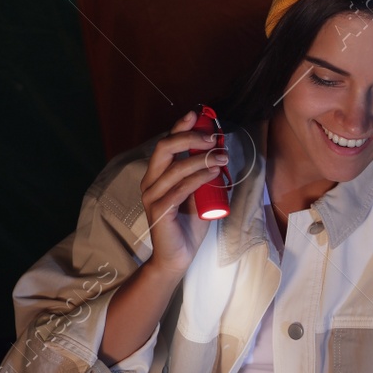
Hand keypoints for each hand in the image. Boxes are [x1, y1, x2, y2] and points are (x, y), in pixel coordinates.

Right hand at [140, 109, 227, 276]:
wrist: (177, 257)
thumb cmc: (187, 227)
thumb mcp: (200, 196)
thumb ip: (204, 178)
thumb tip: (220, 156)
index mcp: (157, 176)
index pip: (166, 145)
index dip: (179, 127)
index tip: (196, 114)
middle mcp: (150, 182)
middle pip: (165, 149)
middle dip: (189, 138)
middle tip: (212, 137)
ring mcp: (152, 197)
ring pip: (176, 168)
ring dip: (201, 159)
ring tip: (221, 157)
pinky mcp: (159, 211)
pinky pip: (179, 189)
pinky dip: (198, 178)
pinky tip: (213, 173)